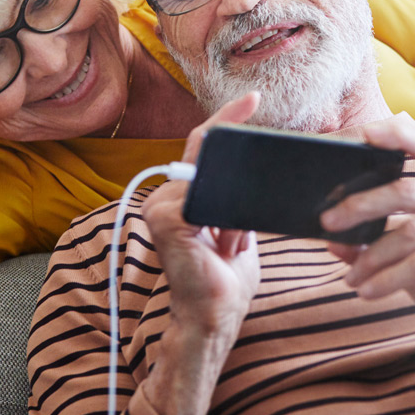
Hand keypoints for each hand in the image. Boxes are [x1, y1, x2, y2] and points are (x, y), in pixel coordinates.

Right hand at [141, 92, 262, 336]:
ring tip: (232, 247)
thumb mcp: (237, 228)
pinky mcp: (166, 220)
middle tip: (249, 210)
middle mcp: (164, 197)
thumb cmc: (226, 278)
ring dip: (233, 212)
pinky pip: (203, 197)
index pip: (203, 146)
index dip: (226, 120)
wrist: (213, 316)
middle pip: (205, 154)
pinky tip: (225, 245)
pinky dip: (225, 220)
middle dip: (237, 171)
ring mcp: (160, 207)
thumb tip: (255, 171)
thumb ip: (235, 199)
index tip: (253, 98)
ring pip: (210, 177)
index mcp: (180, 196)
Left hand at [320, 117, 414, 334]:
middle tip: (328, 222)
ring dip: (372, 258)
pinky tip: (367, 291)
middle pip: (407, 191)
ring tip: (351, 278)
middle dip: (362, 205)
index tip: (365, 135)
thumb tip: (331, 240)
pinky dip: (388, 279)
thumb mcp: (405, 253)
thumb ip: (374, 240)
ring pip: (411, 233)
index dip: (399, 136)